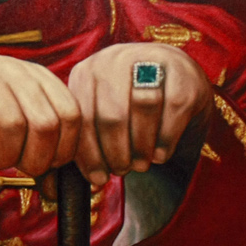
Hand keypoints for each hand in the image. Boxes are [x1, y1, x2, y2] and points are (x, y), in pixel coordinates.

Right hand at [0, 54, 80, 175]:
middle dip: (34, 160)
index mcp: (35, 76)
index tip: (46, 167)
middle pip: (45, 124)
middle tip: (15, 166)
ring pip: (11, 127)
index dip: (64, 150)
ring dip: (0, 157)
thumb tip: (58, 190)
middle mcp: (11, 70)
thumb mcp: (12, 122)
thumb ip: (39, 146)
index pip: (71, 114)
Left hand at [68, 43, 212, 186]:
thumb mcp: (100, 118)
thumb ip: (81, 145)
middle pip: (111, 114)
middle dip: (115, 152)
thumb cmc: (127, 110)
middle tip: (121, 171)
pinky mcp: (182, 71)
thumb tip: (63, 186)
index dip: (88, 154)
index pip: (81, 118)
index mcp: (86, 72)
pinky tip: (159, 154)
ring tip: (140, 165)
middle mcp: (114, 59)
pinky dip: (165, 138)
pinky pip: (173, 108)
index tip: (96, 180)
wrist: (173, 83)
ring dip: (141, 146)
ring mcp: (149, 59)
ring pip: (143, 107)